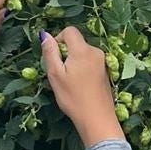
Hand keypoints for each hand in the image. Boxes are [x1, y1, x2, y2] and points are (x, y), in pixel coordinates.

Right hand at [40, 28, 123, 147]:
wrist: (97, 119)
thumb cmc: (73, 98)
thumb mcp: (55, 74)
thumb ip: (50, 52)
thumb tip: (45, 35)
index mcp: (83, 50)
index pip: (69, 31)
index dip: (58, 40)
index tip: (55, 57)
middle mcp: (96, 52)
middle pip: (76, 43)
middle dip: (66, 53)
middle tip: (61, 73)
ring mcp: (103, 62)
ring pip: (82, 53)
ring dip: (73, 62)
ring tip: (70, 82)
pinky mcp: (105, 72)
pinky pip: (90, 62)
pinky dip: (82, 69)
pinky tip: (80, 86)